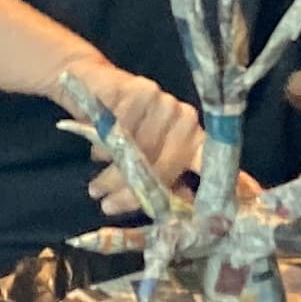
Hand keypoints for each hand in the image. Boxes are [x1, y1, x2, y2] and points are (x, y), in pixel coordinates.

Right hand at [60, 56, 208, 213]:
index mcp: (194, 138)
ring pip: (140, 149)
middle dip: (133, 190)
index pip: (206, 164)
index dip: (207, 187)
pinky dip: (105, 144)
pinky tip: (97, 152)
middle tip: (107, 206)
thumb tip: (182, 210)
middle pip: (163, 165)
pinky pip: (122, 127)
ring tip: (96, 189)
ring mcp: (165, 102)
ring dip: (114, 174)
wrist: (93, 86)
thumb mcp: (144, 158)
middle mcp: (186, 118)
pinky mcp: (139, 89)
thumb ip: (164, 181)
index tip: (205, 215)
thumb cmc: (122, 129)